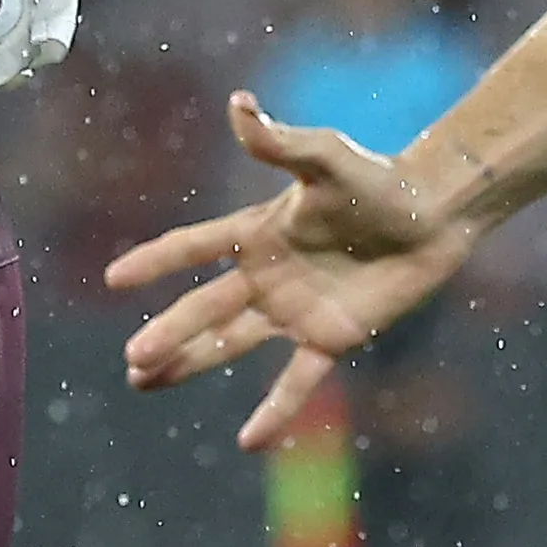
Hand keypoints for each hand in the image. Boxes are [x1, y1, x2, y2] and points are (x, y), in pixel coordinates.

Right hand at [108, 98, 482, 454]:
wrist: (433, 215)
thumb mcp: (325, 158)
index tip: (113, 280)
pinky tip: (249, 442)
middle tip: (131, 360)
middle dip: (168, 334)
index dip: (155, 262)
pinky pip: (297, 381)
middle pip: (205, 308)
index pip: (194, 248)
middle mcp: (268, 275)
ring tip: (145, 384)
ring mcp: (295, 311)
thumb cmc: (379, 180)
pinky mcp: (331, 338)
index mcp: (258, 232)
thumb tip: (239, 104)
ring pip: (232, 344)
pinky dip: (275, 412)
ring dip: (191, 365)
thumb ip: (279, 143)